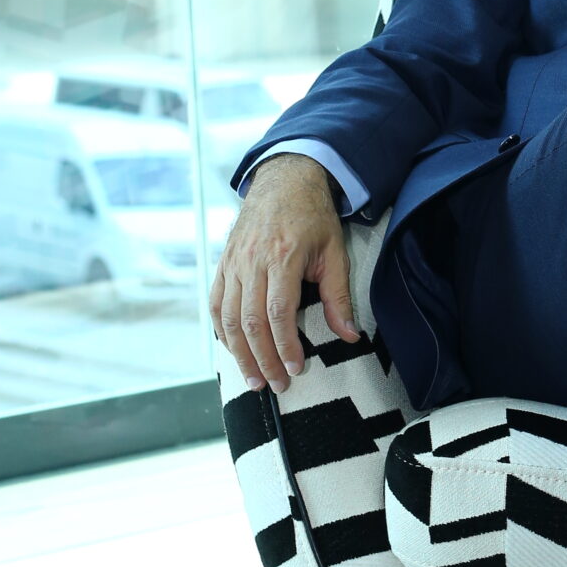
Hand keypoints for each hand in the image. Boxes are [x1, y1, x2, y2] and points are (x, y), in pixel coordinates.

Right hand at [210, 153, 358, 395]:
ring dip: (239, 353)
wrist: (284, 181)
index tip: (295, 369)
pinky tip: (233, 350)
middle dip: (262, 359)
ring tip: (253, 379)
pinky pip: (216, 304)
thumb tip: (349, 335)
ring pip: (229, 318)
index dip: (284, 346)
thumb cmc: (312, 216)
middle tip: (275, 385)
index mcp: (282, 257)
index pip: (278, 313)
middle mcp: (252, 262)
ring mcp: (233, 263)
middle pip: (251, 322)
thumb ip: (338, 296)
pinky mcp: (223, 264)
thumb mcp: (334, 252)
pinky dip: (222, 331)